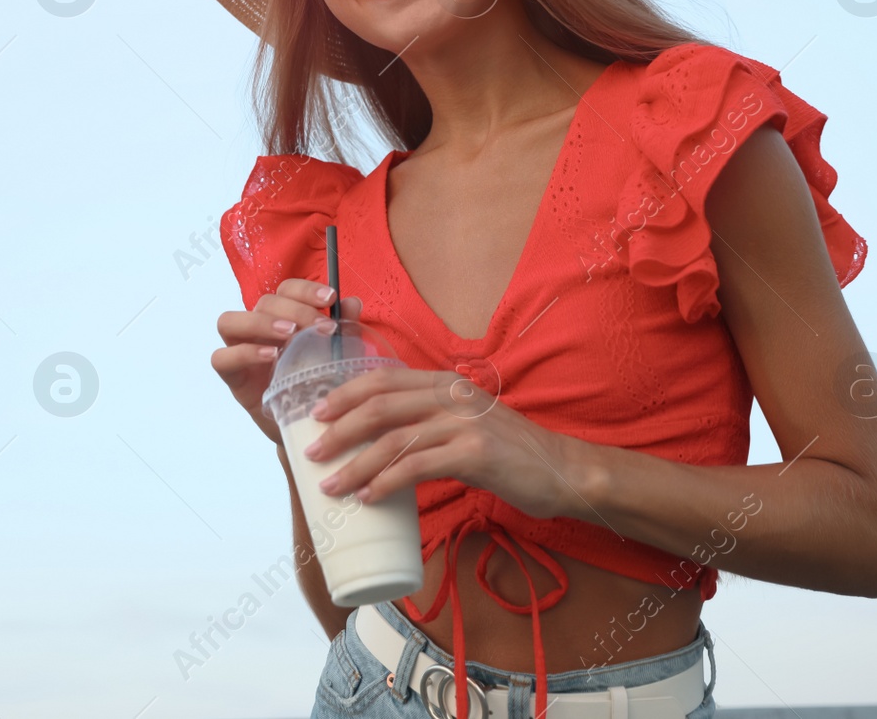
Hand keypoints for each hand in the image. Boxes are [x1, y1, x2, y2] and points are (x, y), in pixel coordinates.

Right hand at [212, 278, 362, 446]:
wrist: (308, 428)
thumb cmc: (319, 385)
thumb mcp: (335, 357)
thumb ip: (343, 329)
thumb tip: (353, 303)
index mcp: (282, 318)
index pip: (285, 289)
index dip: (305, 289)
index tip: (330, 299)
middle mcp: (257, 329)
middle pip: (263, 302)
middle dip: (293, 309)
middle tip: (320, 327)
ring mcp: (240, 351)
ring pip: (229, 321)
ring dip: (261, 322)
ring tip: (290, 334)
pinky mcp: (233, 378)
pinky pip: (222, 358)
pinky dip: (244, 353)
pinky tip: (271, 357)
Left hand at [302, 365, 588, 518]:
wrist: (564, 471)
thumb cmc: (510, 454)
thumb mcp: (465, 424)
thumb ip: (428, 422)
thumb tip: (378, 440)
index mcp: (446, 383)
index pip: (383, 378)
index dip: (345, 394)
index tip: (316, 414)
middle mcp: (452, 395)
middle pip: (380, 405)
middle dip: (339, 429)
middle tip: (311, 452)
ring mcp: (465, 422)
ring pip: (393, 439)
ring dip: (355, 464)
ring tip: (330, 486)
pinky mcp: (476, 454)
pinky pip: (417, 467)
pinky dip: (386, 482)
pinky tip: (369, 497)